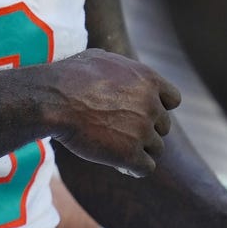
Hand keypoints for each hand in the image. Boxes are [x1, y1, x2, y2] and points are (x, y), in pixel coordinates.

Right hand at [46, 49, 179, 177]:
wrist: (53, 99)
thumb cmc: (69, 76)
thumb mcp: (100, 59)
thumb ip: (122, 69)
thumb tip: (123, 70)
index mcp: (148, 80)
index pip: (173, 100)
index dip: (158, 107)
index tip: (140, 111)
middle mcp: (151, 105)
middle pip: (163, 126)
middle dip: (145, 129)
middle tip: (119, 130)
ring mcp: (143, 131)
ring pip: (155, 149)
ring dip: (138, 149)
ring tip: (114, 147)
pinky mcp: (131, 154)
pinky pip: (145, 168)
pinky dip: (133, 168)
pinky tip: (119, 164)